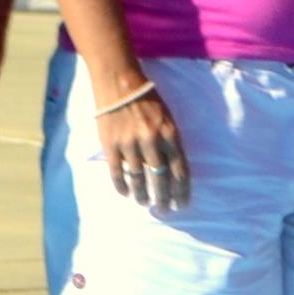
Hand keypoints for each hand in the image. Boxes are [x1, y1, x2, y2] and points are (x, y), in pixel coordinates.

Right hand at [89, 71, 187, 212]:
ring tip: (145, 203)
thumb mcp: (168, 119)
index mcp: (170, 134)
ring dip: (142, 195)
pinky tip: (126, 193)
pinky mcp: (111, 144)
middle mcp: (152, 141)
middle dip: (164, 198)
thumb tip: (172, 171)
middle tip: (164, 210)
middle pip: (161, 179)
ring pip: (139, 179)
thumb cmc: (148, 100)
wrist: (119, 84)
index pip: (180, 170)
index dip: (182, 191)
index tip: (182, 204)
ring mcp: (130, 143)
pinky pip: (117, 172)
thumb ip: (170, 143)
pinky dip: (122, 186)